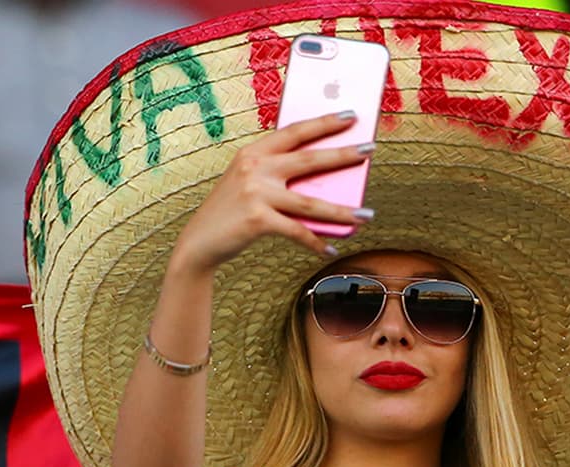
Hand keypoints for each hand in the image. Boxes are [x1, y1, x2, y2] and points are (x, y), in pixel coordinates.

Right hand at [169, 112, 372, 276]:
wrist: (199, 242)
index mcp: (253, 152)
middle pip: (309, 159)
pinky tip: (330, 249)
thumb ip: (277, 175)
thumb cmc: (230, 213)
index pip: (294, 132)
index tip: (350, 115)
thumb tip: (325, 183)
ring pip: (310, 202)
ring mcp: (256, 193)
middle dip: (344, 154)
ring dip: (342, 210)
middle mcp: (255, 168)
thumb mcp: (248, 183)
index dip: (324, 122)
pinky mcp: (258, 220)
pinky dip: (315, 242)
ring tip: (367, 214)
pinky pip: (297, 231)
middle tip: (370, 149)